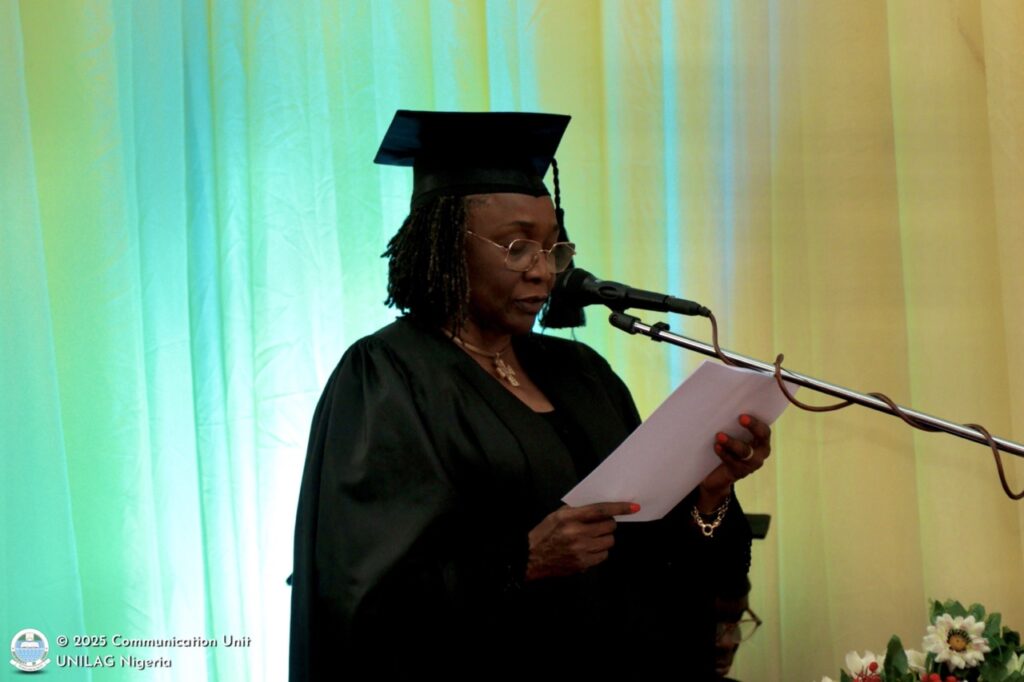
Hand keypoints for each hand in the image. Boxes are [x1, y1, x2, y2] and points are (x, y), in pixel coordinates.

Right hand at [524, 502, 638, 580]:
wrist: (531, 557)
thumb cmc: (544, 533)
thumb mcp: (557, 515)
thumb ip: (577, 510)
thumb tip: (601, 508)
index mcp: (569, 517)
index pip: (600, 510)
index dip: (619, 508)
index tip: (634, 507)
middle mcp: (576, 533)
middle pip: (609, 526)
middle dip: (608, 524)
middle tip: (599, 525)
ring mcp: (580, 550)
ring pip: (608, 541)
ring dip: (604, 538)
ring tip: (591, 538)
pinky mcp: (583, 563)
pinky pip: (603, 555)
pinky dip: (599, 551)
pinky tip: (588, 549)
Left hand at [698, 414, 771, 511]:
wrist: (716, 474)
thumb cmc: (726, 447)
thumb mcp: (731, 435)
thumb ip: (732, 424)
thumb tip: (721, 404)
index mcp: (761, 440)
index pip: (764, 430)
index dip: (756, 422)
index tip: (743, 415)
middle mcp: (760, 452)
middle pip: (761, 438)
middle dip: (752, 427)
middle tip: (740, 418)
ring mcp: (751, 464)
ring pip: (745, 452)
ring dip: (732, 442)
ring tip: (719, 436)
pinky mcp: (739, 473)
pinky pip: (733, 462)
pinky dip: (724, 453)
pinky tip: (716, 447)